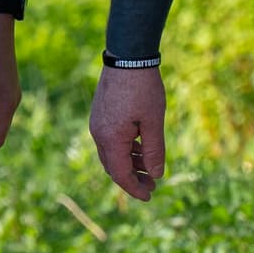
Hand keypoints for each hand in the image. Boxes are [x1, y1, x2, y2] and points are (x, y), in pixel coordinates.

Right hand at [89, 64, 166, 201]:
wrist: (128, 56)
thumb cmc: (143, 88)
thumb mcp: (153, 121)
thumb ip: (154, 151)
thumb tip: (156, 175)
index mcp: (111, 138)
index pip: (120, 174)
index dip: (134, 188)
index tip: (149, 196)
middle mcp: (98, 133)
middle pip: (113, 166)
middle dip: (132, 178)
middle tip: (152, 184)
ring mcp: (97, 123)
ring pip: (111, 153)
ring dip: (129, 163)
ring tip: (149, 166)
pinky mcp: (100, 114)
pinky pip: (110, 140)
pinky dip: (125, 149)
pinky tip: (140, 146)